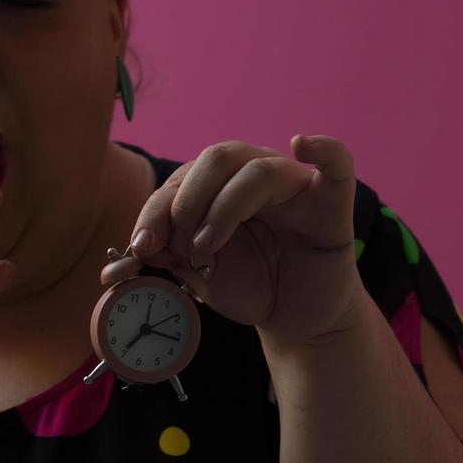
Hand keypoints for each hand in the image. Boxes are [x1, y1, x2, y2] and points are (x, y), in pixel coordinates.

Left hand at [99, 135, 369, 346]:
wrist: (297, 319)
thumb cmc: (251, 286)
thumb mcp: (199, 273)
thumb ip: (169, 256)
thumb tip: (125, 255)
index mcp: (221, 184)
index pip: (183, 178)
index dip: (155, 209)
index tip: (140, 246)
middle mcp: (256, 175)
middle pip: (217, 158)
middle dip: (185, 202)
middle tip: (177, 247)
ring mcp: (296, 185)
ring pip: (258, 170)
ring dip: (223, 208)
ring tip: (207, 250)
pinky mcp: (332, 204)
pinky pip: (336, 164)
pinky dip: (323, 149)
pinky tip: (302, 142)